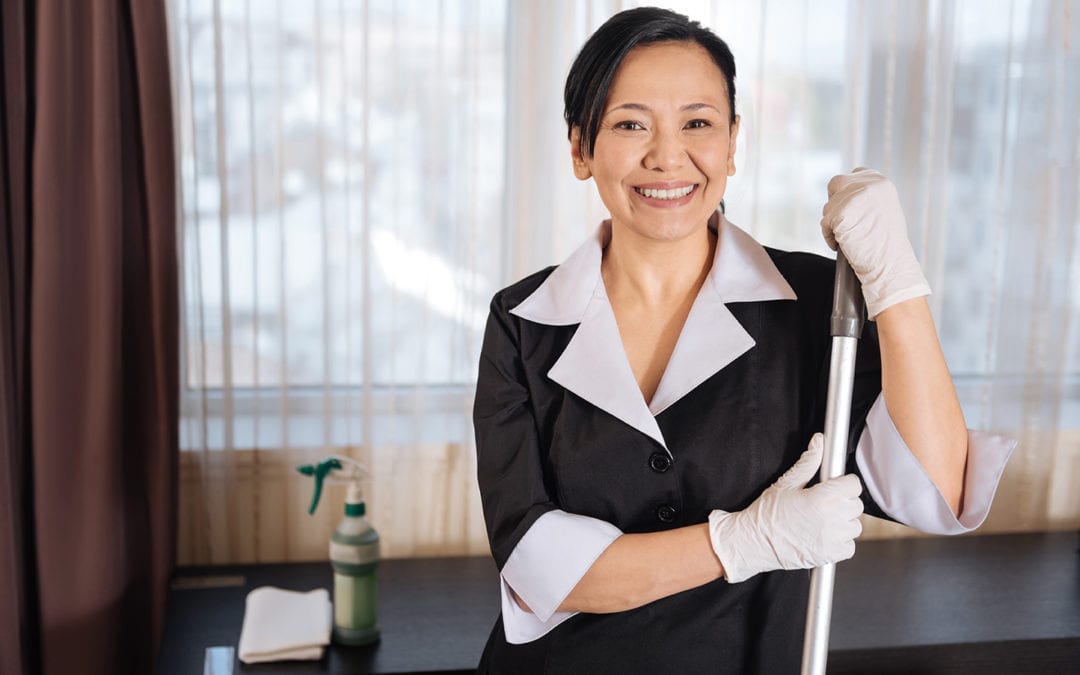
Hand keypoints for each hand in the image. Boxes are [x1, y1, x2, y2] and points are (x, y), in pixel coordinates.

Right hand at [707, 433, 863, 582]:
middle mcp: (831, 519)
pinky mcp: (831, 556)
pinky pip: (849, 546)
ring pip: (854, 525)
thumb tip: (819, 441)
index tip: (834, 486)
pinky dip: (840, 542)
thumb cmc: (766, 513)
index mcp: (822, 498)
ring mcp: (832, 539)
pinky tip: (823, 535)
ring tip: (821, 521)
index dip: (844, 483)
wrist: (754, 542)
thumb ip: (808, 462)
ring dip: (842, 522)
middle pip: (856, 504)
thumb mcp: (786, 483)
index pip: (854, 484)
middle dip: (843, 501)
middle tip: (823, 504)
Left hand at [820, 168, 930, 317]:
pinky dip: (829, 236)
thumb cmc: (890, 245)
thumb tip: (847, 197)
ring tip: (847, 238)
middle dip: (834, 200)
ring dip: (832, 222)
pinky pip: (824, 224)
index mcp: (881, 182)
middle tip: (839, 220)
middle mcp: (867, 185)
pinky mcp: (839, 214)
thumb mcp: (885, 210)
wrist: (891, 264)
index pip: (856, 174)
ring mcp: (852, 198)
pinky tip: (839, 246)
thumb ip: (868, 198)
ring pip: (828, 206)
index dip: (849, 189)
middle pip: (837, 183)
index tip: (848, 205)